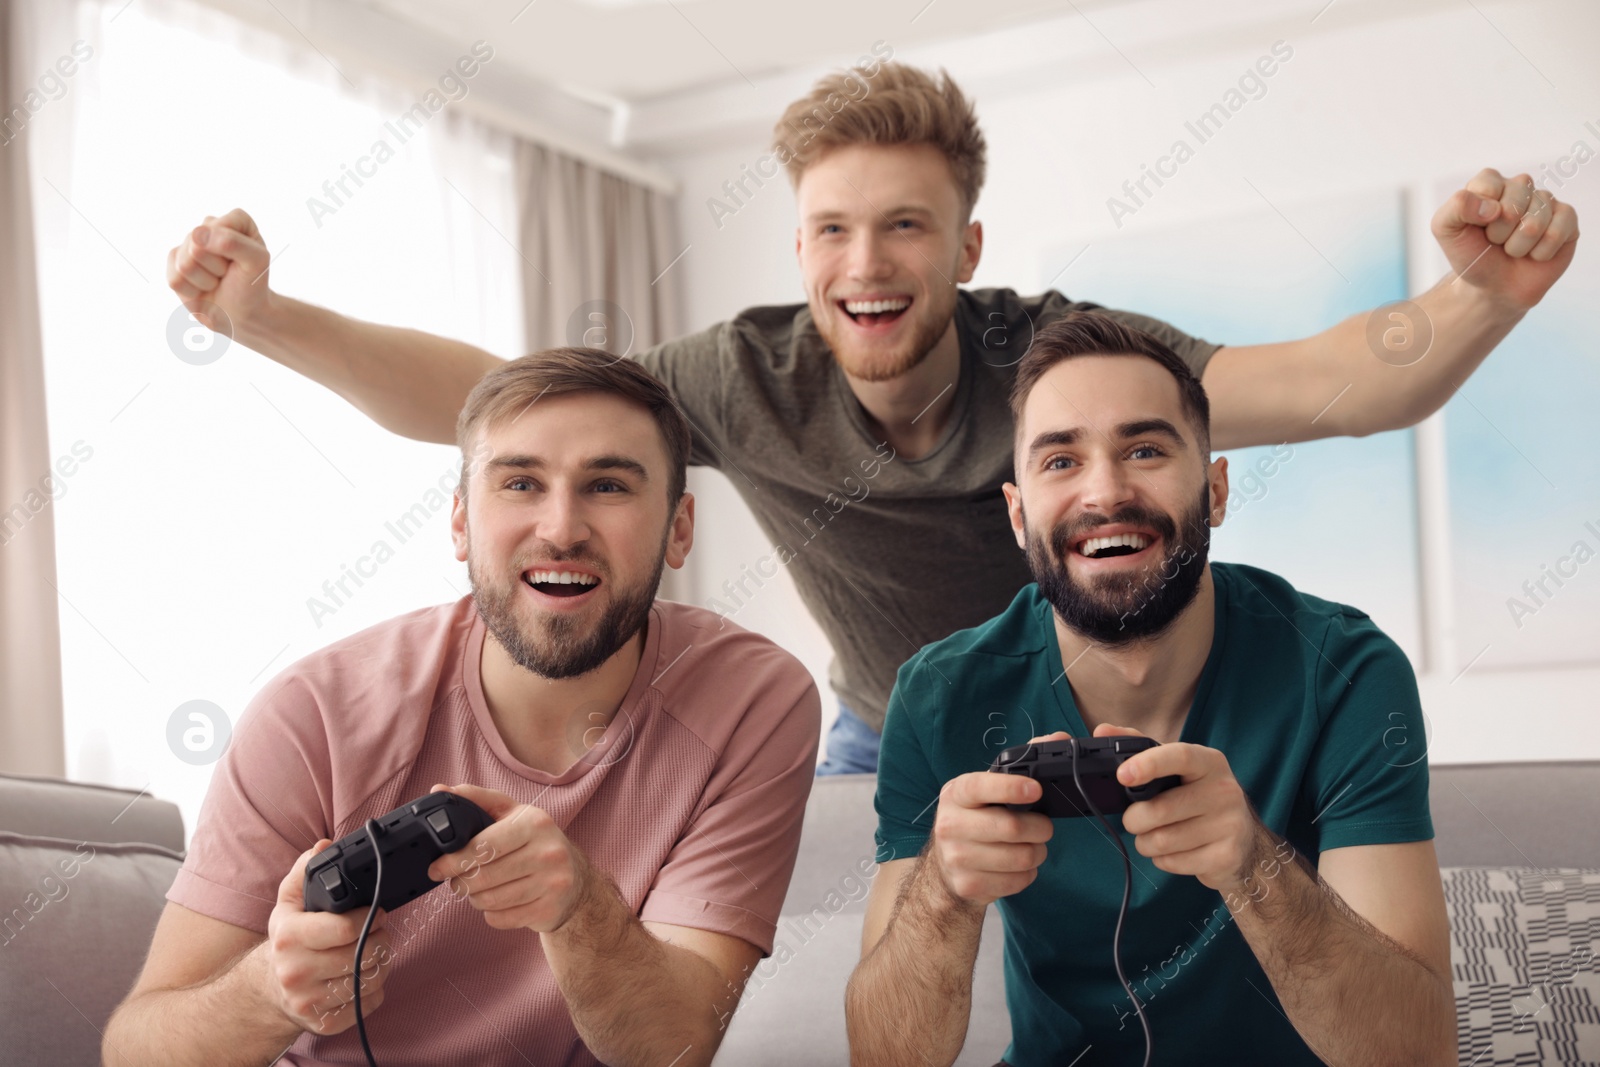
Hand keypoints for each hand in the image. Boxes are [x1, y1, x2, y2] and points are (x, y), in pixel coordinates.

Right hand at [164, 208, 273, 335]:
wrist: (240, 313)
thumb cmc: (251, 285)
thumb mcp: (256, 262)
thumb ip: (233, 242)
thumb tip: (197, 234)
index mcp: (236, 219)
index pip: (218, 228)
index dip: (230, 251)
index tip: (242, 262)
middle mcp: (210, 226)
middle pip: (197, 244)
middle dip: (216, 267)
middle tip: (228, 274)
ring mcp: (189, 243)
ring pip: (185, 263)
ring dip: (205, 281)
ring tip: (217, 281)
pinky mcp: (174, 261)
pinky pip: (175, 279)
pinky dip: (192, 291)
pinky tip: (202, 288)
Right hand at [263, 839, 393, 1035]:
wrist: (269, 988)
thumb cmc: (289, 937)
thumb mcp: (290, 900)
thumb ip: (306, 869)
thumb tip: (325, 846)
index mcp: (289, 937)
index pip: (345, 929)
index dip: (369, 917)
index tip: (376, 911)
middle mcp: (295, 972)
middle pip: (364, 954)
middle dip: (380, 938)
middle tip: (378, 930)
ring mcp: (309, 1001)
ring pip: (371, 979)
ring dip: (381, 962)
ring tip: (373, 951)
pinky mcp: (324, 1023)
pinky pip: (369, 1004)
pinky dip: (375, 989)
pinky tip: (364, 976)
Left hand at [425, 783, 589, 932]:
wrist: (576, 879)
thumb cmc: (535, 842)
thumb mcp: (511, 814)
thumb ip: (475, 800)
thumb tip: (439, 790)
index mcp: (535, 823)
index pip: (483, 846)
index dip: (453, 860)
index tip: (436, 868)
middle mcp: (548, 852)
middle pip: (483, 877)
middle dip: (460, 882)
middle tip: (456, 881)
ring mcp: (552, 883)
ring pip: (490, 901)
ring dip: (475, 898)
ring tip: (478, 890)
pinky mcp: (549, 910)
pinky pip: (501, 919)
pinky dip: (492, 914)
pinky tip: (499, 902)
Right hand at [926, 739, 1055, 908]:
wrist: (946, 867)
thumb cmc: (976, 819)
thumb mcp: (988, 790)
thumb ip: (1023, 763)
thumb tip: (1059, 739)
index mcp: (956, 794)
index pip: (979, 787)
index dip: (1010, 788)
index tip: (1035, 789)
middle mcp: (950, 825)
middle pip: (1011, 828)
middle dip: (1040, 827)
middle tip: (1044, 826)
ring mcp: (957, 858)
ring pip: (1021, 857)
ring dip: (1038, 852)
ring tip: (1032, 846)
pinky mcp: (968, 885)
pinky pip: (1018, 881)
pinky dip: (1027, 873)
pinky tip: (1017, 866)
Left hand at [1092, 724, 1273, 897]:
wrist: (1244, 841)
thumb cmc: (1198, 797)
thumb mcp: (1176, 769)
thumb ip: (1139, 747)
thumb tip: (1102, 731)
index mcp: (1209, 762)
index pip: (1179, 756)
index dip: (1148, 764)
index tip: (1123, 775)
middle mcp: (1224, 790)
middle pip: (1159, 809)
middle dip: (1134, 820)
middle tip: (1135, 820)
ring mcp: (1229, 824)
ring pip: (1161, 841)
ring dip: (1146, 843)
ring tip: (1155, 836)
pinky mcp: (1227, 856)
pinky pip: (1173, 862)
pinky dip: (1163, 860)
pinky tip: (1175, 851)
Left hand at [1431, 168, 1578, 312]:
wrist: (1492, 288)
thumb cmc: (1471, 256)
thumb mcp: (1446, 231)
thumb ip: (1456, 207)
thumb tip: (1493, 206)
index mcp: (1491, 183)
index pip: (1490, 183)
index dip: (1480, 212)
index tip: (1476, 227)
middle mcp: (1520, 188)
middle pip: (1515, 202)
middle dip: (1499, 232)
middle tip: (1495, 242)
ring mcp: (1546, 202)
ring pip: (1535, 222)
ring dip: (1517, 246)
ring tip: (1513, 250)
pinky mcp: (1567, 220)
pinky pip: (1557, 232)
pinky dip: (1540, 252)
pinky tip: (1534, 254)